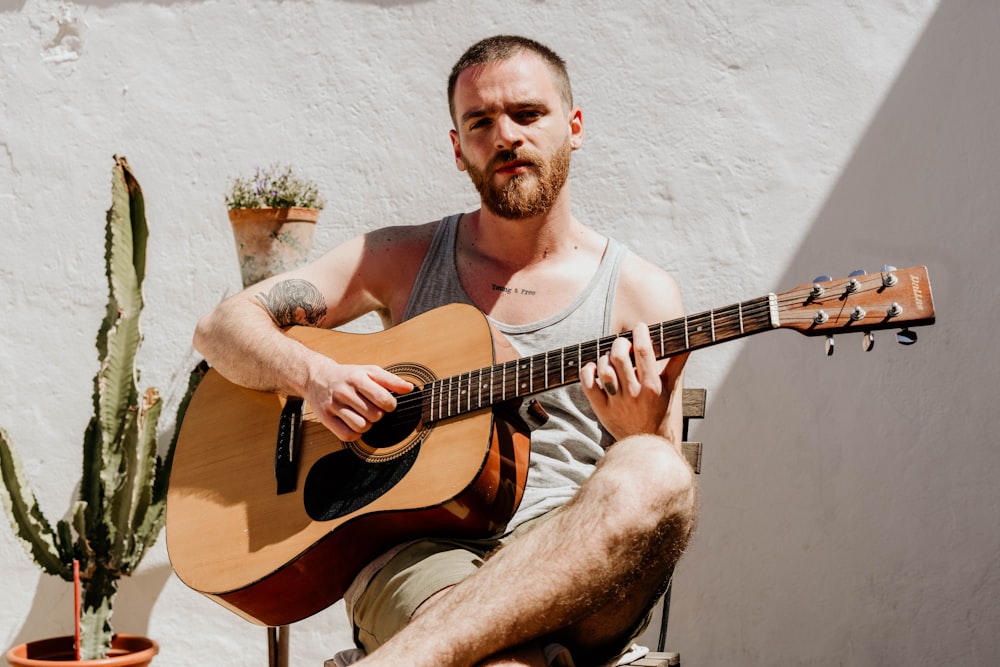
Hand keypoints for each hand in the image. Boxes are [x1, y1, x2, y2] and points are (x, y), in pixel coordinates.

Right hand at [303, 359, 413, 441]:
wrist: (317, 377)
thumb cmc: (348, 376)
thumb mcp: (369, 371)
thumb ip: (391, 380)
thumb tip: (409, 388)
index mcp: (357, 378)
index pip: (383, 399)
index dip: (390, 405)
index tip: (386, 404)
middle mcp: (344, 391)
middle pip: (374, 415)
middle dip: (378, 414)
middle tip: (371, 408)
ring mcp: (333, 405)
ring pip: (361, 427)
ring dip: (367, 425)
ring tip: (363, 416)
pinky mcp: (325, 418)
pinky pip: (347, 435)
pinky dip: (355, 433)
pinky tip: (354, 423)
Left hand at [580, 323, 669, 439]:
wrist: (645, 442)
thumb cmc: (659, 411)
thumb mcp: (670, 389)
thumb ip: (677, 364)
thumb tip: (687, 344)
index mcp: (652, 386)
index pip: (644, 351)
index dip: (640, 334)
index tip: (639, 327)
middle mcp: (634, 394)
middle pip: (620, 356)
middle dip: (620, 343)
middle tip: (622, 344)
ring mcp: (616, 402)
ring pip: (604, 369)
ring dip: (604, 358)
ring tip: (610, 358)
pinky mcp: (601, 409)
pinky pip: (588, 386)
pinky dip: (587, 372)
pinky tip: (593, 367)